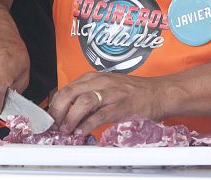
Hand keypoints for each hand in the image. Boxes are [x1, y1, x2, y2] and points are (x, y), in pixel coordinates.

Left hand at [48, 72, 166, 134]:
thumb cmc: (133, 92)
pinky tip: (82, 132)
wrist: (158, 93)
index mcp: (95, 77)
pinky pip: (100, 115)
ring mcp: (112, 93)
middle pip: (70, 93)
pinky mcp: (122, 106)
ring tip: (67, 130)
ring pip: (83, 102)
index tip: (51, 117)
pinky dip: (88, 124)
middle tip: (55, 125)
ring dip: (71, 118)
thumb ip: (89, 95)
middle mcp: (101, 81)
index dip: (55, 104)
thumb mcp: (107, 87)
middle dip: (58, 111)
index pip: (67, 88)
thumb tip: (68, 111)